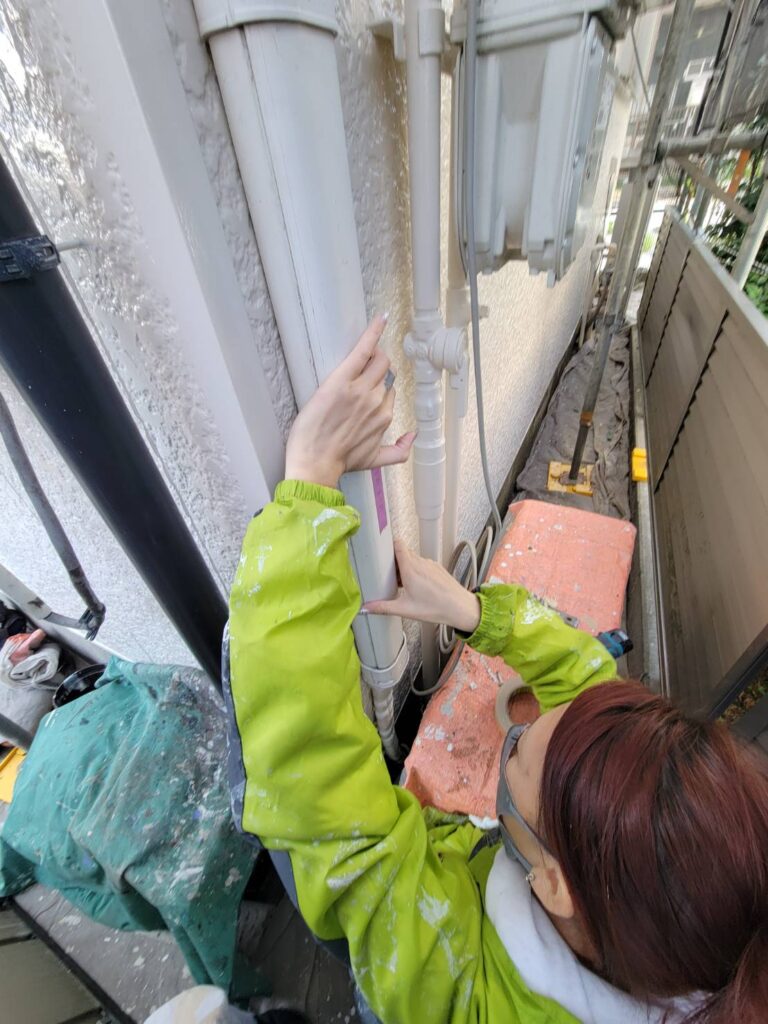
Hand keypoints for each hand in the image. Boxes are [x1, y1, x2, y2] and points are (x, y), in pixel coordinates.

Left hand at [285, 315, 415, 487]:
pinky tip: (380, 319)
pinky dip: (373, 333)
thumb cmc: (339, 462)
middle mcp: (377, 401)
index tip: (366, 384)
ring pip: (378, 360)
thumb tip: (413, 437)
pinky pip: (363, 351)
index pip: (388, 391)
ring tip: (360, 354)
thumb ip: (398, 451)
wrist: (316, 464)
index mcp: (384, 417)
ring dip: (372, 354)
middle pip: (386, 372)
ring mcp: (361, 389)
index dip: (377, 385)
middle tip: (361, 367)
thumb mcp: (374, 461)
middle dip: (377, 366)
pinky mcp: (342, 380)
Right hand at [362, 540, 480, 633]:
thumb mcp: (405, 609)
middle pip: (403, 553)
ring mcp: (431, 564)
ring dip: (406, 567)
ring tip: (402, 584)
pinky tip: (416, 586)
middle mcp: (421, 562)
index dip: (388, 546)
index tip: (381, 552)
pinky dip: (417, 571)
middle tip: (388, 575)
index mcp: (411, 568)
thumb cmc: (436, 608)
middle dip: (394, 562)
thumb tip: (367, 608)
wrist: (461, 608)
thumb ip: (383, 607)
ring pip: (414, 559)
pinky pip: (423, 564)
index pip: (398, 545)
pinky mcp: (438, 569)